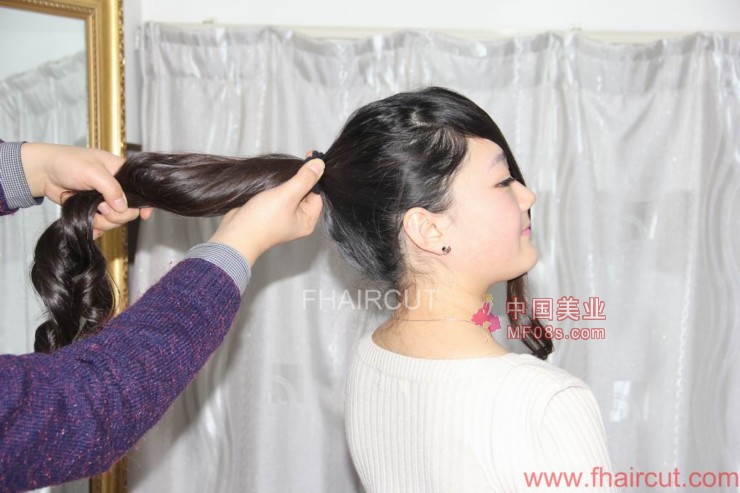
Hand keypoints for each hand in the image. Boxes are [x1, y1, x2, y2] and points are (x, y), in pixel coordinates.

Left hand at [20, 142, 152, 238]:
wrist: (43, 172)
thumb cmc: (67, 162)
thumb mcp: (92, 171)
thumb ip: (111, 188)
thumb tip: (122, 207)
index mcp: (121, 173)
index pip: (141, 190)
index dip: (144, 204)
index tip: (144, 215)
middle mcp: (116, 188)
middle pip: (129, 211)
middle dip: (115, 214)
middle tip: (100, 206)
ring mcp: (105, 201)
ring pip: (115, 221)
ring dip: (102, 221)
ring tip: (89, 211)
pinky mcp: (94, 211)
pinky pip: (102, 226)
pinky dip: (96, 228)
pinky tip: (88, 224)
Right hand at [207, 157, 324, 266]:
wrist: (235, 233)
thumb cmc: (263, 220)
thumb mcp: (287, 196)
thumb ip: (304, 179)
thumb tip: (320, 164)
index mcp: (308, 220)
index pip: (318, 194)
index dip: (314, 177)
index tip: (309, 158)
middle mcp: (298, 219)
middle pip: (305, 192)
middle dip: (299, 178)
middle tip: (294, 163)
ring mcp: (284, 216)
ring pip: (291, 192)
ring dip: (287, 181)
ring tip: (282, 171)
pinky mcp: (270, 212)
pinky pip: (279, 195)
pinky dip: (277, 186)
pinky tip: (273, 179)